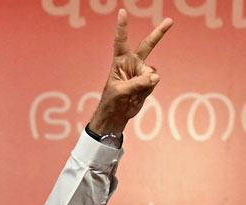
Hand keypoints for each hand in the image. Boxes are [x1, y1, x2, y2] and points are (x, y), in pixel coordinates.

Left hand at [89, 9, 172, 136]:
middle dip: (159, 33)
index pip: (121, 41)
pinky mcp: (148, 82)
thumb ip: (138, 83)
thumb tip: (155, 77)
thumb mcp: (121, 92)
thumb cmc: (112, 101)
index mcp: (119, 61)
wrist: (117, 114)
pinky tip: (137, 96)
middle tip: (170, 20)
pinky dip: (147, 91)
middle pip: (148, 45)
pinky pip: (154, 82)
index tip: (122, 12)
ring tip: (132, 94)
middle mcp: (132, 63)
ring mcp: (141, 72)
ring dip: (144, 85)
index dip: (122, 27)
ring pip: (152, 73)